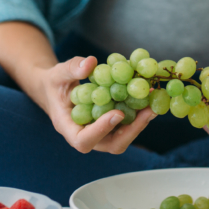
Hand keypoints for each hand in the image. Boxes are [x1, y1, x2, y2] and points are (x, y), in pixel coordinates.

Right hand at [26, 56, 155, 154]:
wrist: (56, 89)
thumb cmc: (55, 83)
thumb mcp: (58, 73)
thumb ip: (72, 68)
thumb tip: (91, 63)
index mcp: (68, 127)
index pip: (83, 140)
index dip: (101, 130)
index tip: (116, 113)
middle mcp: (86, 135)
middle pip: (111, 144)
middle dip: (132, 130)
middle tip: (149, 111)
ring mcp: (101, 133)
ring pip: (123, 137)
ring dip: (140, 123)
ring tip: (154, 104)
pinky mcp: (111, 126)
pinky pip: (127, 125)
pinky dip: (139, 113)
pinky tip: (150, 97)